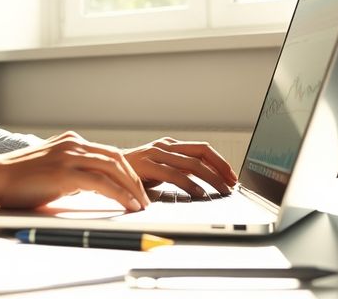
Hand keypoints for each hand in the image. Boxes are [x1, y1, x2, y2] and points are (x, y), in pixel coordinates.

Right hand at [0, 131, 149, 211]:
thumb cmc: (16, 180)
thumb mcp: (50, 171)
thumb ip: (71, 174)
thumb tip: (92, 187)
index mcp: (70, 142)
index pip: (108, 153)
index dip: (126, 171)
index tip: (136, 187)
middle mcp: (72, 144)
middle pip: (116, 158)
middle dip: (135, 179)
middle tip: (145, 198)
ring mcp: (68, 156)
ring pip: (113, 168)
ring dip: (132, 188)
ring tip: (141, 205)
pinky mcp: (64, 173)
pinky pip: (101, 183)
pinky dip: (119, 195)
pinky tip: (127, 205)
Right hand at [124, 137, 238, 196]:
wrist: (104, 171)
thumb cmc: (134, 173)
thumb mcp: (160, 169)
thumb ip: (178, 170)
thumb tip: (204, 179)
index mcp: (170, 145)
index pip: (202, 149)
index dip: (220, 162)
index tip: (232, 176)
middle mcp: (164, 146)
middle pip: (201, 152)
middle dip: (221, 168)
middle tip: (232, 183)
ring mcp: (155, 153)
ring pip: (191, 163)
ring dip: (210, 178)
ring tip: (222, 190)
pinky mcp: (146, 165)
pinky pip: (173, 174)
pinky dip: (189, 184)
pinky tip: (199, 193)